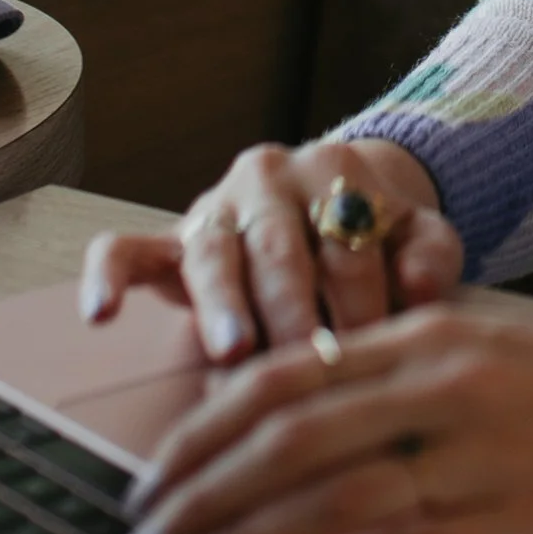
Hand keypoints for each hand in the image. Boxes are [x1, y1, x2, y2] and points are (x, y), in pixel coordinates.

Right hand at [79, 136, 463, 364]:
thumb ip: (431, 254)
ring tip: (233, 352)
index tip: (375, 353)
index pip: (347, 242)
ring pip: (211, 253)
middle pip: (280, 250)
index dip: (364, 300)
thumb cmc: (379, 235)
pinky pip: (124, 249)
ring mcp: (212, 207)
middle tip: (306, 363)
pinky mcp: (166, 237)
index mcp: (335, 171)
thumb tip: (420, 286)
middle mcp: (268, 178)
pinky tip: (101, 315)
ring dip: (222, 305)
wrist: (333, 199)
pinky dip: (108, 277)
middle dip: (294, 311)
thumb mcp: (419, 234)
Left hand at [117, 291, 532, 533]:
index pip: (280, 380)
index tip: (149, 482)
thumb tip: (301, 440)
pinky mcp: (511, 521)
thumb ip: (403, 384)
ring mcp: (474, 455)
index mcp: (428, 336)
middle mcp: (439, 385)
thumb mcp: (493, 352)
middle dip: (193, 500)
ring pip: (320, 505)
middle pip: (280, 443)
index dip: (199, 435)